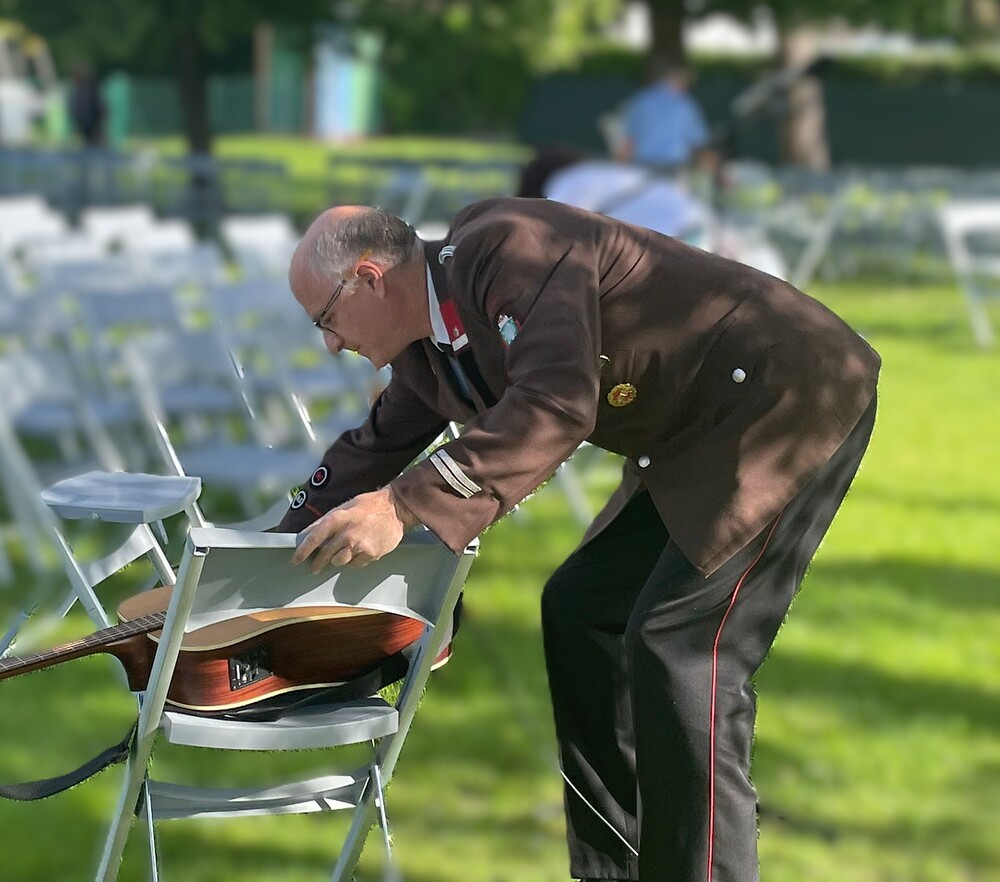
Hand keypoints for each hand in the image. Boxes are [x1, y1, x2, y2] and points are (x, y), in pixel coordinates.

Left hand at [291, 487, 414, 572]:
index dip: (302, 551)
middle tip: (315, 567)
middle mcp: (347, 533)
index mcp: (338, 518)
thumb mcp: (344, 507)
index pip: (314, 538)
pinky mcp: (371, 554)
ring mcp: (359, 545)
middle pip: (325, 554)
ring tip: (342, 553)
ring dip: (337, 560)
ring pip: (339, 562)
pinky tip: (358, 552)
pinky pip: (355, 564)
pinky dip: (353, 561)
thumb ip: (326, 520)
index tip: (296, 560)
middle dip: (318, 562)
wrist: (396, 508)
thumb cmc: (369, 505)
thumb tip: (307, 533)